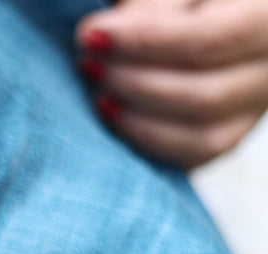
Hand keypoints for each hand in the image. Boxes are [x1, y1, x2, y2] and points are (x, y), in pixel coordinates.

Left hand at [76, 0, 267, 166]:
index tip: (90, 34)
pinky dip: (147, 141)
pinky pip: (193, 155)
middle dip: (134, 83)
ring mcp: (255, 107)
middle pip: (202, 96)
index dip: (143, 42)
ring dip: (137, 120)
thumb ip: (153, 4)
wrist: (216, 15)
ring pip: (201, 136)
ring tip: (97, 93)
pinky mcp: (232, 133)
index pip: (206, 41)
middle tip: (88, 64)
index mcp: (266, 18)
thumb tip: (107, 34)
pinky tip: (114, 116)